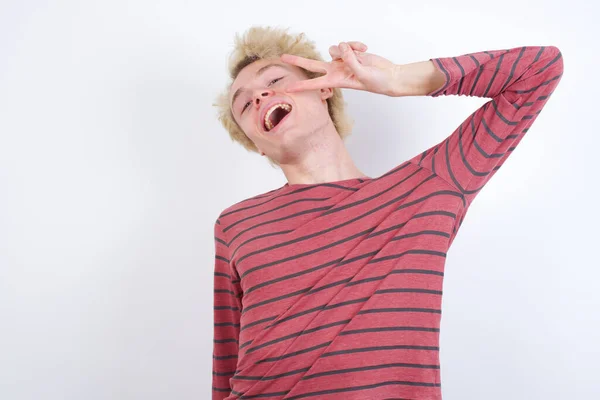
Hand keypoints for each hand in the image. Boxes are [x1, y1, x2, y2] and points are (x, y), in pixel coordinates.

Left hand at [280, 41, 398, 95]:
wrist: (388, 76)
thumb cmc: (376, 82)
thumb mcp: (362, 74)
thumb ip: (350, 60)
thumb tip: (341, 47)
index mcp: (336, 81)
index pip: (314, 84)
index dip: (300, 86)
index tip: (287, 89)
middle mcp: (335, 71)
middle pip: (312, 64)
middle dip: (298, 60)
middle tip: (282, 57)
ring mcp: (341, 61)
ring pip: (333, 49)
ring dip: (345, 48)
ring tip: (360, 54)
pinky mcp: (349, 53)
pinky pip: (345, 44)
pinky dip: (355, 45)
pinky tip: (364, 50)